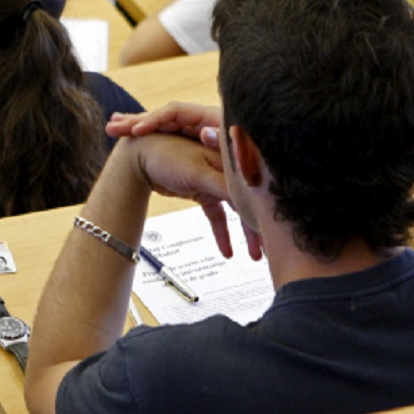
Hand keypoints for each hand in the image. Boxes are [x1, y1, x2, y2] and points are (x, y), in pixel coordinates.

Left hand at [112, 104, 262, 258]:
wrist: (136, 157)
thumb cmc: (165, 156)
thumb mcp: (197, 172)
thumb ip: (223, 185)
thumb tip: (250, 197)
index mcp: (229, 157)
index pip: (254, 186)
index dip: (266, 208)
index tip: (278, 231)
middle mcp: (227, 168)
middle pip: (249, 201)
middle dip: (260, 226)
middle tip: (270, 252)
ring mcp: (215, 181)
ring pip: (235, 211)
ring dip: (244, 233)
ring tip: (255, 256)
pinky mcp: (202, 191)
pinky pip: (217, 215)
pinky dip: (221, 232)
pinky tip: (227, 252)